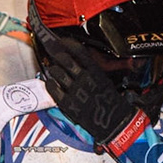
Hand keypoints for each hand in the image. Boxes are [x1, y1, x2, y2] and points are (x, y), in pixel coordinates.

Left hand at [41, 31, 147, 149]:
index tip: (61, 41)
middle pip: (66, 60)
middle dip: (57, 54)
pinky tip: (49, 82)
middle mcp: (85, 78)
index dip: (68, 44)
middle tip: (53, 52)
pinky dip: (50, 84)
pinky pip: (54, 90)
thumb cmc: (109, 100)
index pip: (79, 51)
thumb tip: (77, 60)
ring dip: (53, 68)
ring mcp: (76, 91)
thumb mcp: (104, 79)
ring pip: (58, 73)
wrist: (112, 121)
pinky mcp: (68, 104)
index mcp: (96, 71)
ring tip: (53, 68)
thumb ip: (91, 69)